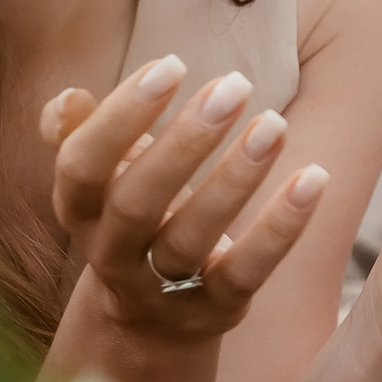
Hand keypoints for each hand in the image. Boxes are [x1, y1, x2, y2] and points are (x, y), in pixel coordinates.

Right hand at [44, 57, 330, 342]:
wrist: (148, 317)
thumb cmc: (127, 212)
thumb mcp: (96, 175)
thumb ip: (75, 133)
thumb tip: (69, 99)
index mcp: (76, 210)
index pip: (82, 164)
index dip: (120, 116)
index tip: (171, 64)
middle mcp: (109, 254)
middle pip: (138, 203)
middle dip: (185, 142)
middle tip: (233, 85)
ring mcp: (160, 290)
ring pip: (193, 238)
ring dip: (236, 178)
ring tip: (274, 124)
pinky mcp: (213, 312)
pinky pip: (247, 272)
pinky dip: (280, 227)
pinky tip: (312, 177)